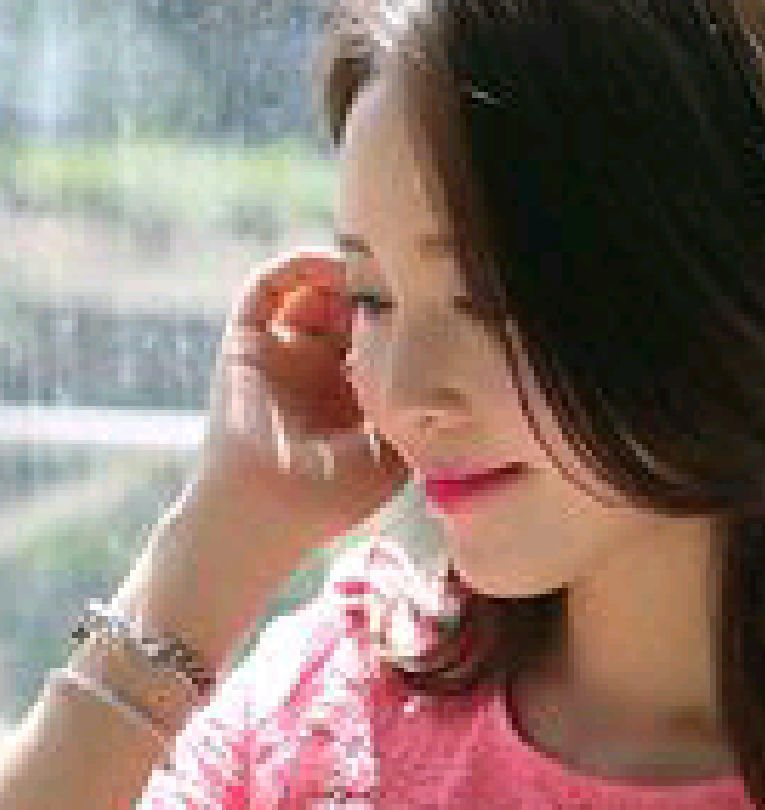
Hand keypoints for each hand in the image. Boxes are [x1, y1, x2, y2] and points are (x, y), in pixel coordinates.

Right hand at [193, 246, 408, 548]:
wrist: (266, 513)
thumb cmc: (334, 494)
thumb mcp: (395, 448)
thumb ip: (417, 404)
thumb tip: (442, 355)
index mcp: (351, 397)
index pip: (380, 340)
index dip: (405, 318)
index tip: (433, 303)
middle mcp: (316, 371)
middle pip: (349, 308)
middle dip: (377, 291)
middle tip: (405, 280)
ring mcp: (282, 355)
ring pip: (313, 290)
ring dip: (343, 273)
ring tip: (371, 271)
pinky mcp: (246, 343)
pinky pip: (266, 288)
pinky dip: (297, 266)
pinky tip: (330, 265)